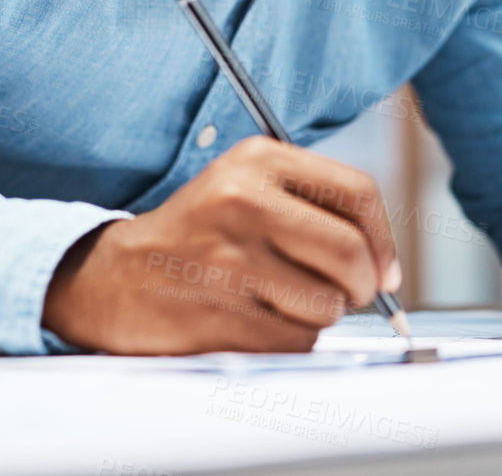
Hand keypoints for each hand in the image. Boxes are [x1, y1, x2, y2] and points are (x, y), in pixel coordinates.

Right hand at [42, 135, 400, 353]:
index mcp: (257, 159)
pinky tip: (258, 321)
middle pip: (349, 254)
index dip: (384, 239)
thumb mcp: (249, 186)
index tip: (384, 269)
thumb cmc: (200, 234)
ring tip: (283, 301)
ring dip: (319, 315)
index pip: (357, 193)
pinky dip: (291, 341)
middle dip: (362, 286)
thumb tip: (385, 267)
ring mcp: (228, 259)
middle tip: (349, 294)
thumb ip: (316, 206)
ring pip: (327, 305)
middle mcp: (242, 201)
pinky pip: (295, 341)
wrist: (116, 277)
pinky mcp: (217, 313)